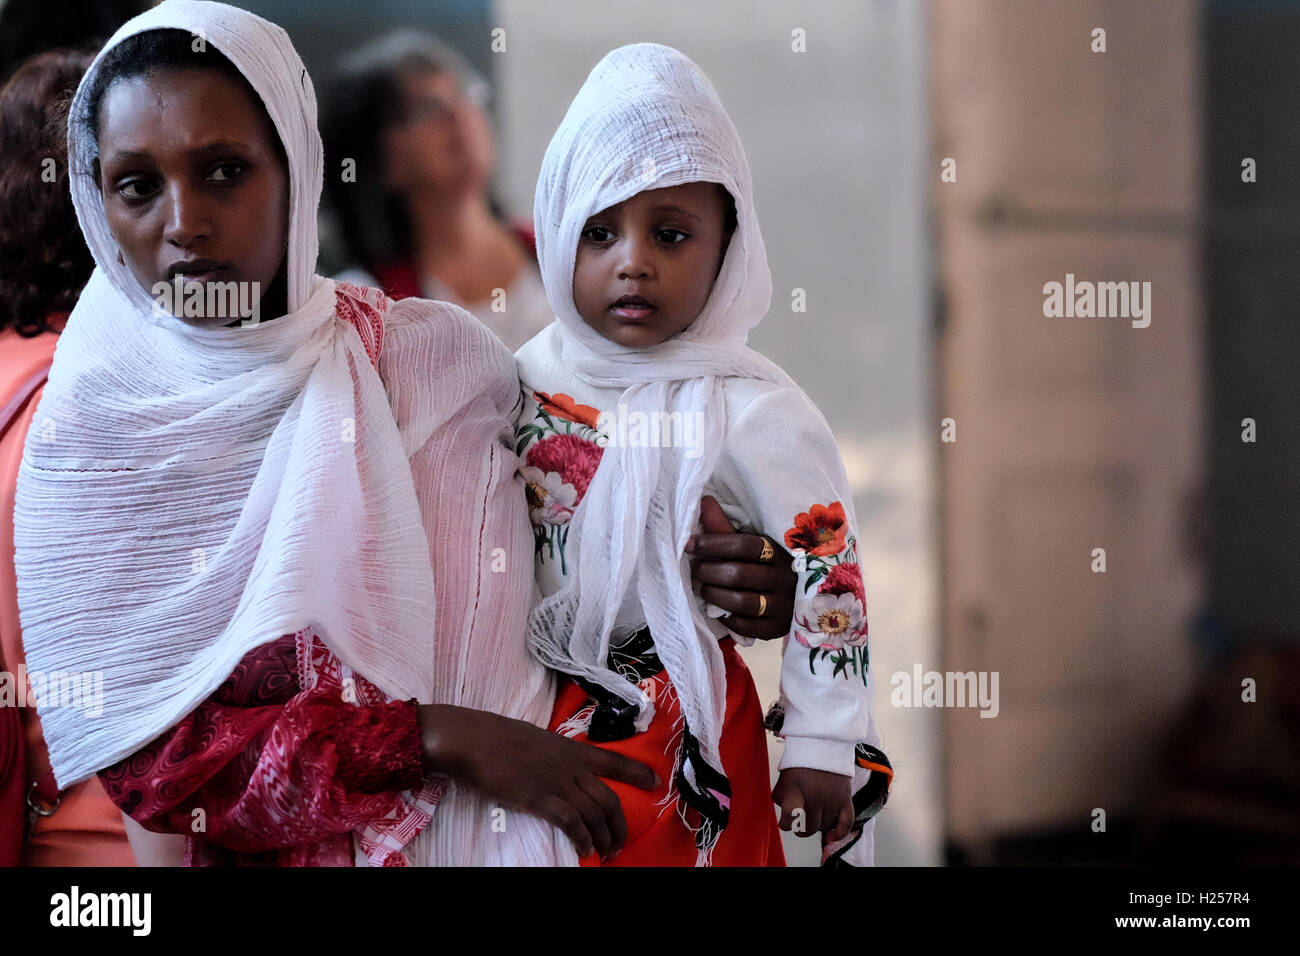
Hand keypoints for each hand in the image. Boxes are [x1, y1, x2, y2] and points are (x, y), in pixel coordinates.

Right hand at [418, 703, 659, 861]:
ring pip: (595, 814)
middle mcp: (570, 766)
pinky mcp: (539, 798)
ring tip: (605, 853)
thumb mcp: (537, 740)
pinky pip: (572, 822)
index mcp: (571, 749)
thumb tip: (561, 769)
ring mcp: (557, 782)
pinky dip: (583, 839)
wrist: (475, 739)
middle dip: (619, 825)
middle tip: (620, 843)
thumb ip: (555, 755)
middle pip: (609, 798)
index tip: (656, 782)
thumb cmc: (499, 738)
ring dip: (604, 838)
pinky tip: (585, 849)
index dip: (637, 772)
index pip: (612, 760)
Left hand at [687, 494, 795, 639]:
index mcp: (779, 551)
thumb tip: (705, 502)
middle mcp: (785, 578)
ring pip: (741, 602)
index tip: (691, 544)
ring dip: (714, 595)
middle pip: (738, 574)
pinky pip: (747, 626)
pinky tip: (721, 610)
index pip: (743, 545)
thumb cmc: (768, 566)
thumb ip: (727, 528)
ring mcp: (784, 606)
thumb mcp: (754, 545)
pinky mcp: (779, 629)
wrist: (803, 597)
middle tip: (697, 569)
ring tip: (705, 589)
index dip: (713, 544)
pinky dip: (728, 618)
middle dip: (709, 571)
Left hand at [772, 768, 853, 842]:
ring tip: (812, 819)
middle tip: (799, 826)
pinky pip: (846, 823)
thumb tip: (785, 816)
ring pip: (824, 826)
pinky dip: (839, 834)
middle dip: (801, 830)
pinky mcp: (845, 798)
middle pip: (809, 826)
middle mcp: (814, 794)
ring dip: (817, 827)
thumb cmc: (801, 763)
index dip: (785, 824)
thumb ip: (781, 796)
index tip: (784, 823)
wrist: (823, 744)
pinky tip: (831, 837)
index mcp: (796, 787)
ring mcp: (831, 797)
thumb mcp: (785, 777)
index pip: (790, 815)